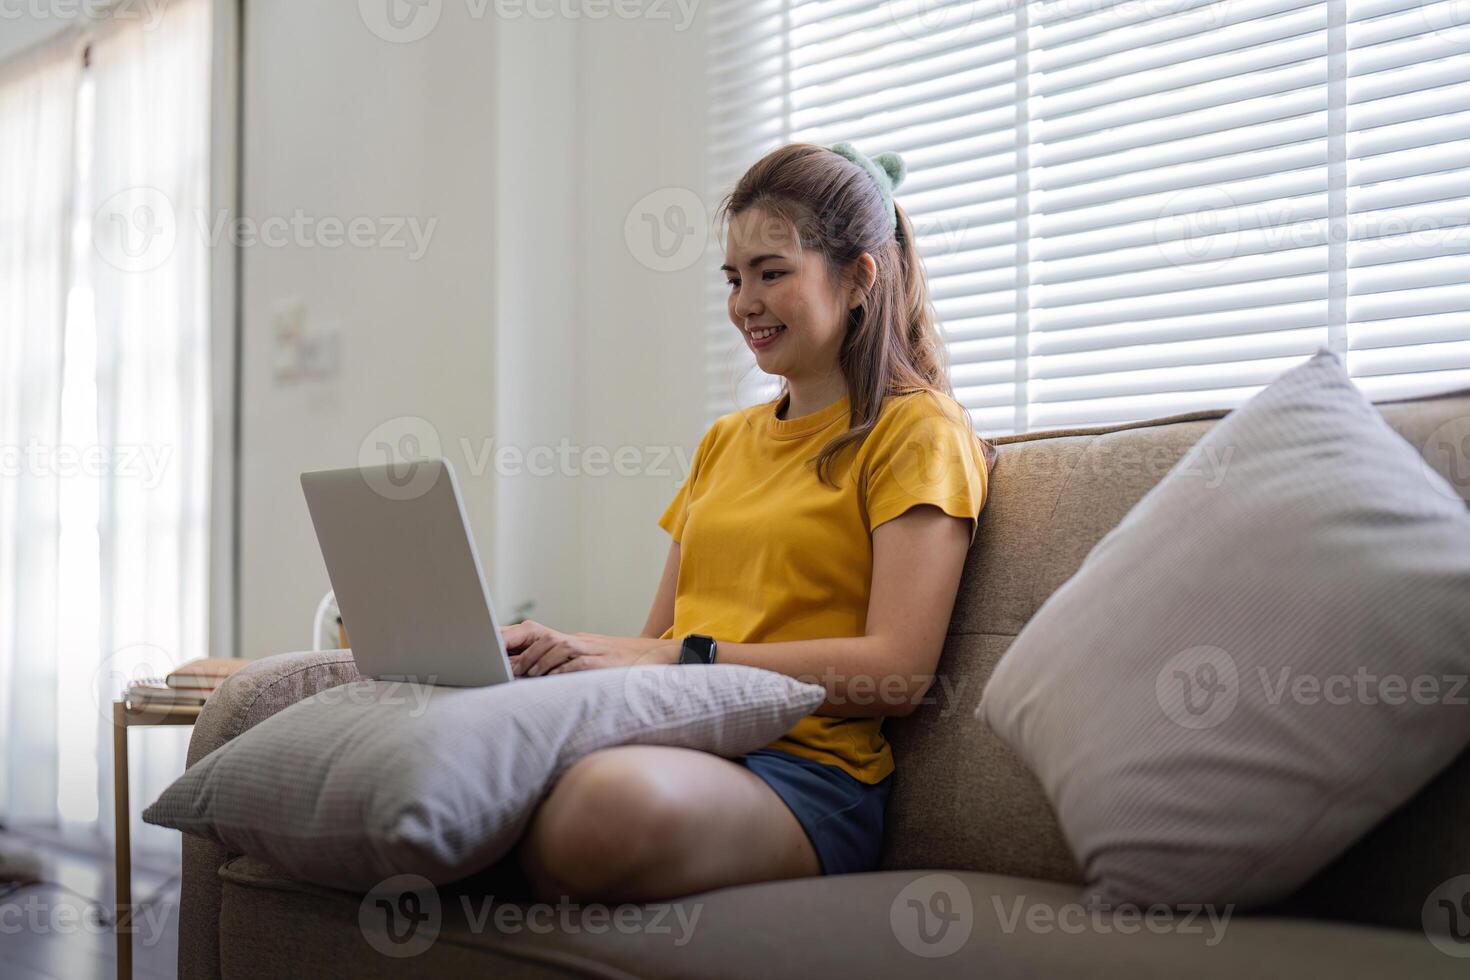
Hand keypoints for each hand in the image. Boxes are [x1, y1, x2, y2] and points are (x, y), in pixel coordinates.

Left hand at [500, 620, 678, 676]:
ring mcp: (593, 650)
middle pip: (541, 636)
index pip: (536, 633)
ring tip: (520, 675)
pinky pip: (576, 665)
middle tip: (500, 666)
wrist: (664, 659)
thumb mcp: (593, 661)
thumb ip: (567, 665)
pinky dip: (558, 672)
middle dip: (518, 650)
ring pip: (556, 647)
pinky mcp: (604, 664)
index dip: (511, 638)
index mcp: (576, 640)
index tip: (489, 647)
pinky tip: (547, 681)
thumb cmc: (626, 666)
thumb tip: (535, 677)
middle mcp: (582, 641)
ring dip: (535, 661)